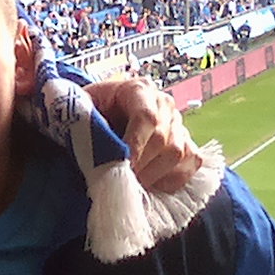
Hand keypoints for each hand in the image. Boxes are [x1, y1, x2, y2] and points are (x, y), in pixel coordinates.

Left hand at [85, 76, 198, 194]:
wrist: (100, 115)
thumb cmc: (89, 114)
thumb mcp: (82, 111)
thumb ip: (90, 125)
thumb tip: (100, 152)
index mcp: (139, 89)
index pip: (147, 117)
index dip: (135, 145)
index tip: (121, 167)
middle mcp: (164, 103)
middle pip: (164, 139)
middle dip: (141, 166)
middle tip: (121, 183)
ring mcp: (178, 123)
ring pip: (179, 153)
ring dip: (154, 175)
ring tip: (132, 185)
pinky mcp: (187, 142)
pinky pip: (192, 162)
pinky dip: (173, 178)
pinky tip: (152, 183)